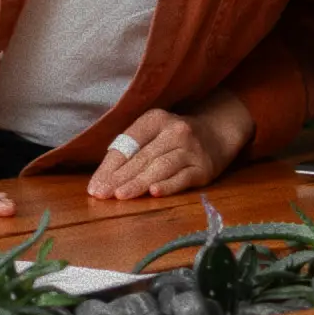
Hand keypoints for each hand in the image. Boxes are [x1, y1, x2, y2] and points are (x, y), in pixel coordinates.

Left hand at [86, 97, 252, 199]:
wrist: (218, 133)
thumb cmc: (174, 137)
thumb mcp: (154, 131)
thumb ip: (132, 149)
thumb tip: (103, 177)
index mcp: (155, 118)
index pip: (128, 143)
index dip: (109, 165)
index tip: (94, 186)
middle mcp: (175, 131)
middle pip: (142, 157)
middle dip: (119, 177)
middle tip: (101, 194)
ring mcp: (192, 149)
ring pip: (161, 167)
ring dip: (139, 183)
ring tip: (121, 196)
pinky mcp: (205, 168)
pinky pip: (183, 178)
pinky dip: (168, 186)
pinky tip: (154, 193)